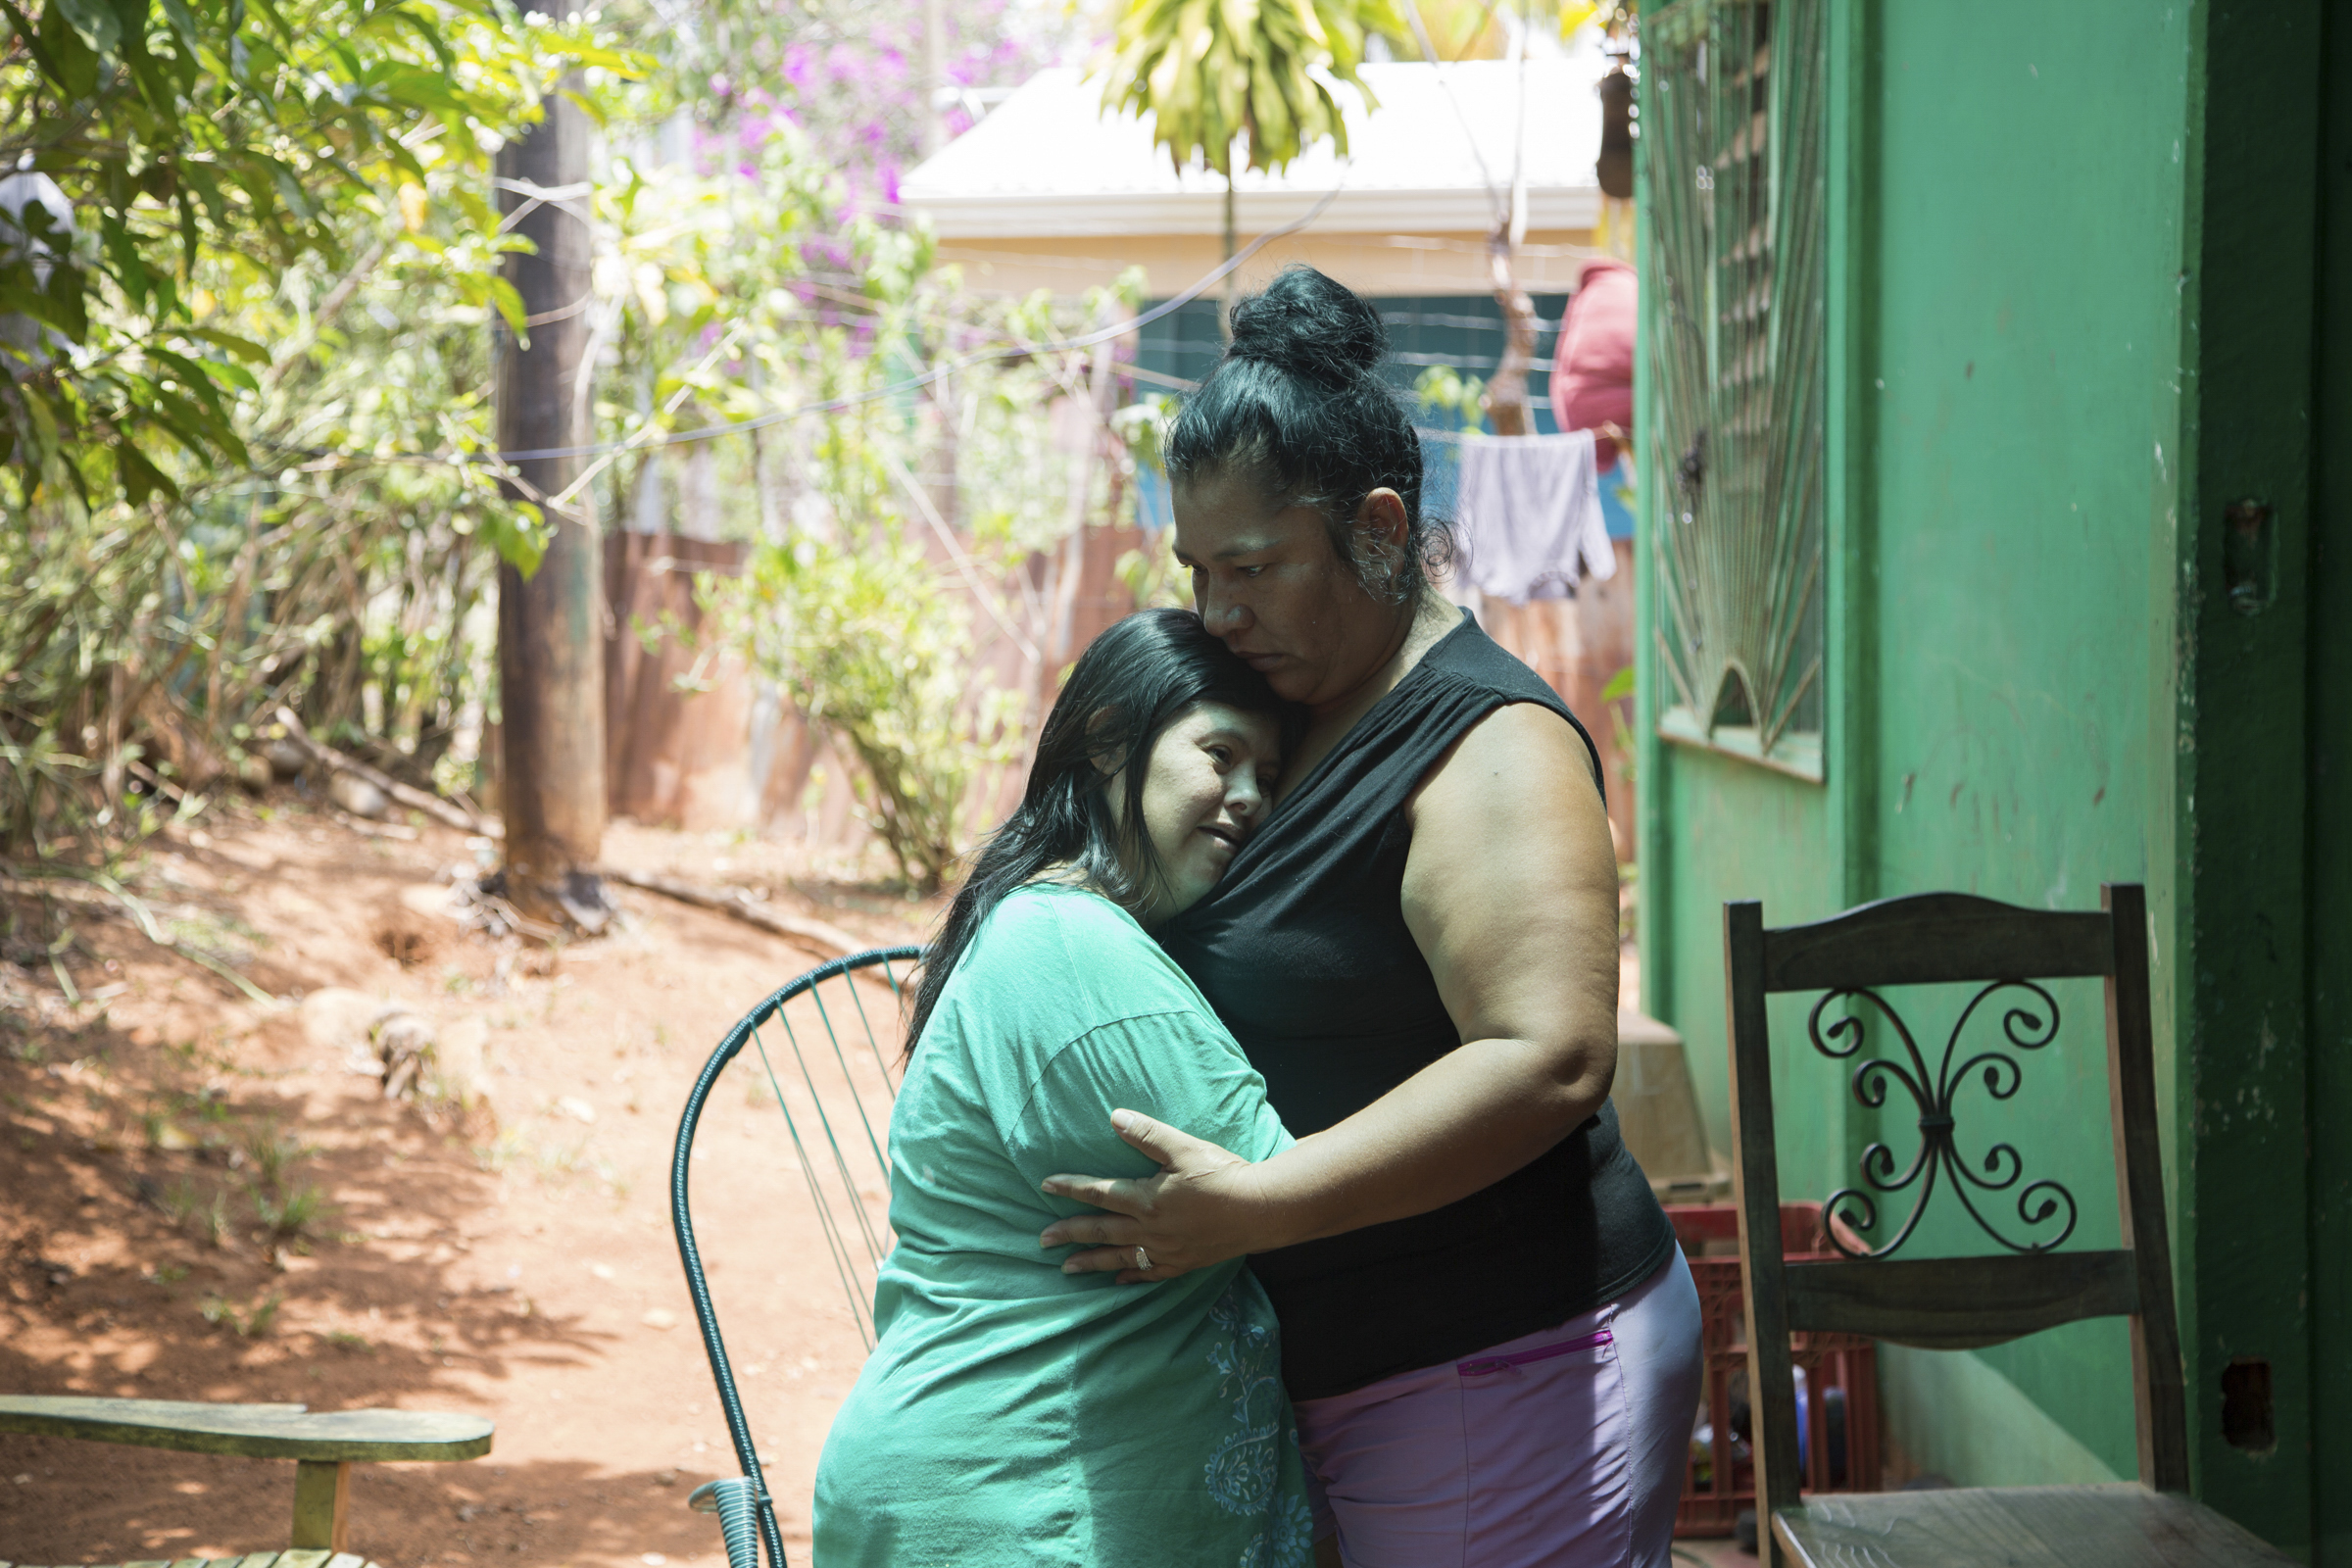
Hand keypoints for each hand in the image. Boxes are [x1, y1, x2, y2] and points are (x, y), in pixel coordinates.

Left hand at [1038, 1110, 1270, 1282]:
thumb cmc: (1222, 1175)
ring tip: (1066, 1268)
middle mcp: (1150, 1229)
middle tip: (1042, 1240)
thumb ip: (1147, 1135)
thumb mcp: (1184, 1147)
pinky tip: (1118, 1280)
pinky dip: (1130, 1277)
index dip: (1070, 1188)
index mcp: (1147, 1199)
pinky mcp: (1183, 1263)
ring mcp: (1166, 1251)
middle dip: (1069, 1234)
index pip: (1098, 1193)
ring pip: (1119, 1258)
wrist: (1260, 1210)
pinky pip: (1149, 1274)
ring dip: (1091, 1262)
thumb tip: (1114, 1117)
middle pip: (1100, 1232)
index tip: (1045, 1186)